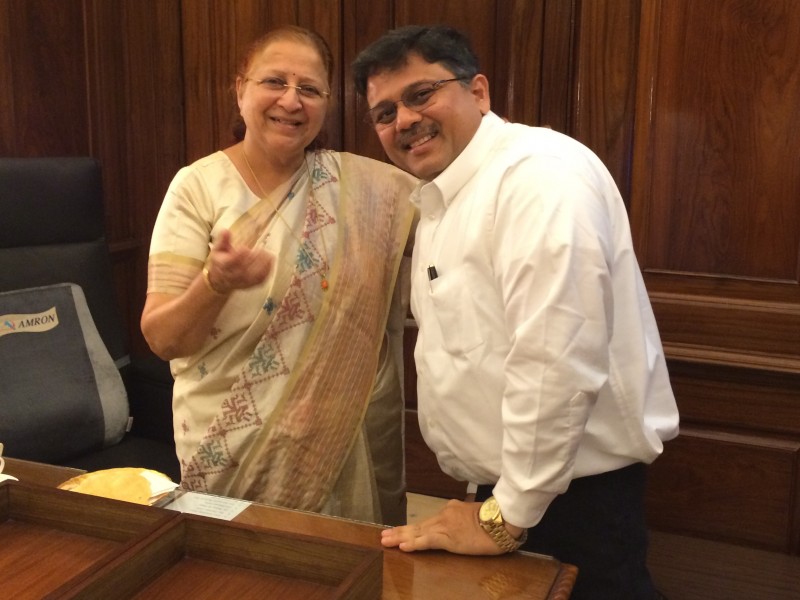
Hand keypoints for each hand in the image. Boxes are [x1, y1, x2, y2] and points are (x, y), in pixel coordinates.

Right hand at [205, 229, 273, 293]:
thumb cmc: (221, 261)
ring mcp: (243, 281)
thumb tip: (226, 231)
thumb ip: (223, 240)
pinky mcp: (251, 284)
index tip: (244, 247)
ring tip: (268, 254)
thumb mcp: (218, 249)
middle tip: (260, 250)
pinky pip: (261, 279)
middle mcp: (233, 276)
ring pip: (254, 276)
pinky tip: (270, 261)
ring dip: (263, 264)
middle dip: (253, 259)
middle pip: (244, 269)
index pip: (230, 262)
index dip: (238, 255)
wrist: (222, 280)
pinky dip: (268, 270)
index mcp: (223, 266)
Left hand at [381, 499, 505, 554]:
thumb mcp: (473, 514)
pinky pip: (427, 541)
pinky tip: (403, 546)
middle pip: (417, 525)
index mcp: (450, 510)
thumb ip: (462, 518)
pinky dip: (414, 544)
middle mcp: (444, 515)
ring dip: (400, 537)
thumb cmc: (493, 520)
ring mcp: (444, 526)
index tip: (398, 530)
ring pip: (417, 532)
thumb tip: (459, 522)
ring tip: (385, 541)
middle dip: (399, 531)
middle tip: (383, 535)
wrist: (502, 520)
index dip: (411, 527)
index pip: (426, 521)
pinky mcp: (448, 537)